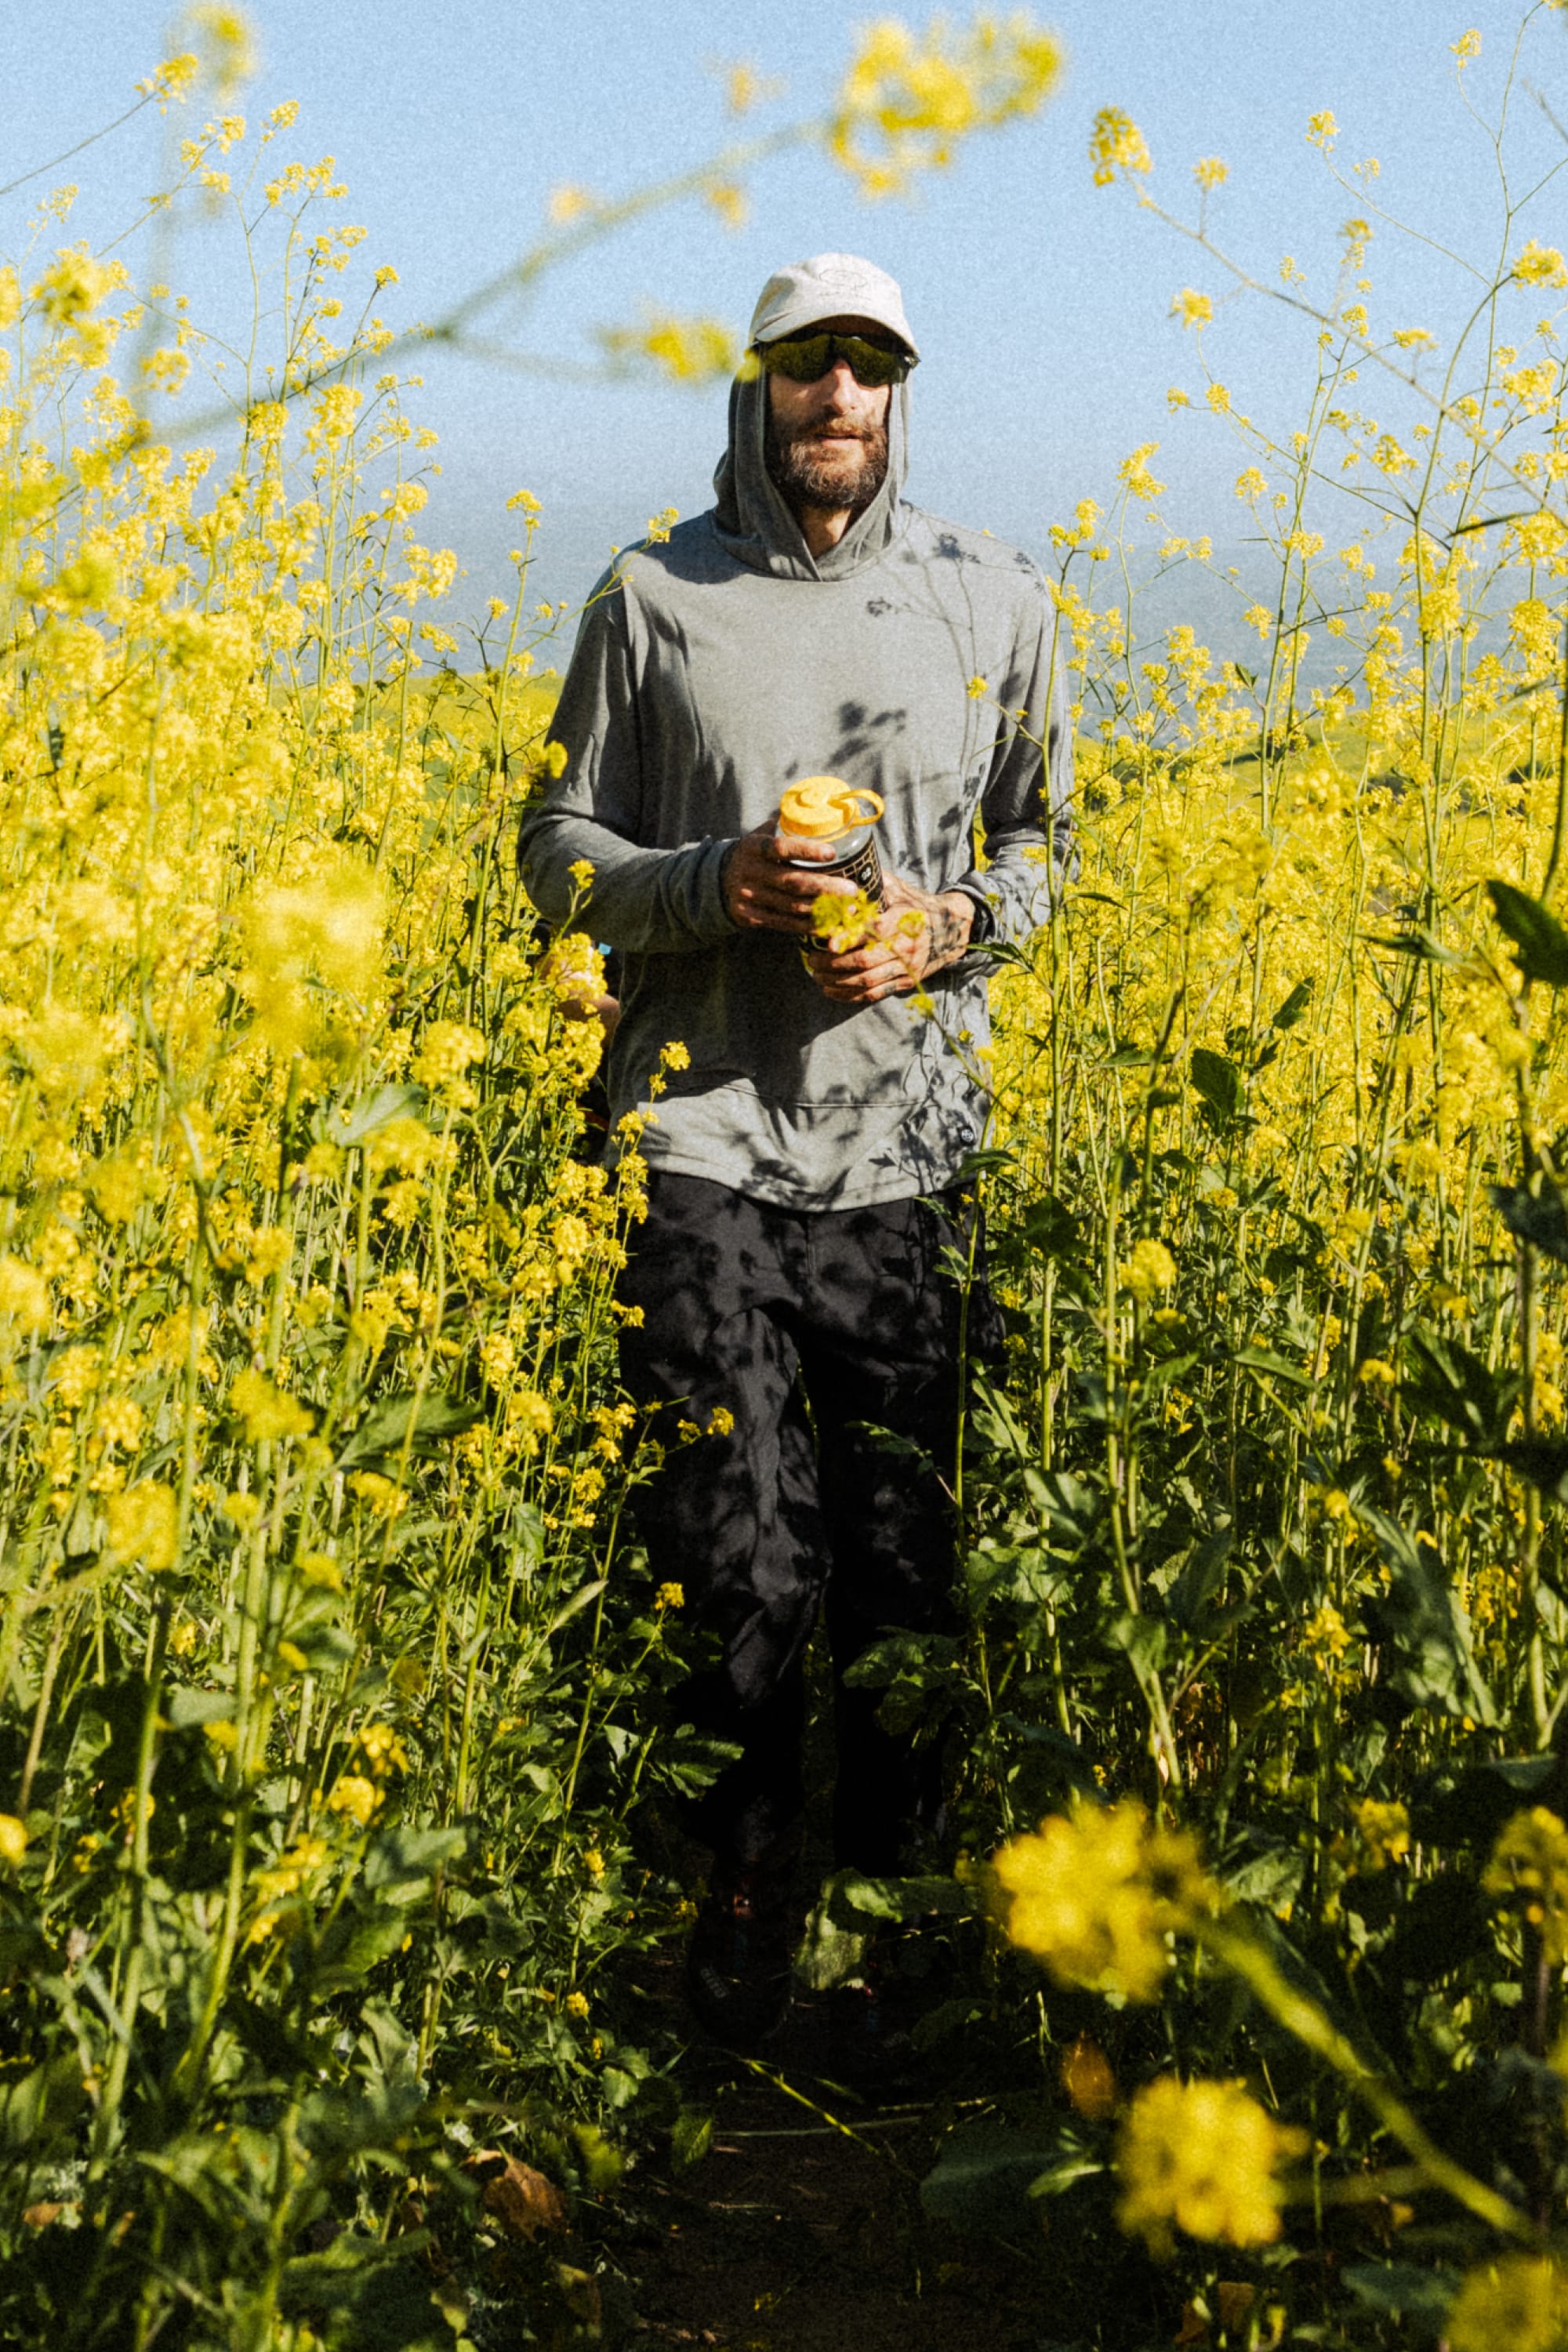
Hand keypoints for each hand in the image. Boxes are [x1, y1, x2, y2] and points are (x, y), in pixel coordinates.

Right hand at [722, 820, 854, 936]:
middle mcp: (751, 872)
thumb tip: (816, 807)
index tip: (833, 853)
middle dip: (826, 887)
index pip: (782, 848)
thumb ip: (783, 824)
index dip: (807, 851)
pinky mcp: (752, 917)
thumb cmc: (752, 855)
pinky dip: (809, 926)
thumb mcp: (759, 835)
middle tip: (852, 889)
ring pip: (792, 906)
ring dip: (824, 909)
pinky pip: (785, 924)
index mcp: (754, 848)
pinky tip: (830, 924)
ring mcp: (750, 897)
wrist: (716, 881)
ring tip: (848, 907)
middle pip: (793, 882)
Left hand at [806, 870, 974, 1005]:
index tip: (828, 943)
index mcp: (902, 920)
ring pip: (866, 982)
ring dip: (837, 982)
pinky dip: (850, 996)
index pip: (873, 932)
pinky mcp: (905, 982)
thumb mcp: (898, 889)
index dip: (848, 938)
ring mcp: (906, 968)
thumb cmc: (916, 905)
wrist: (951, 929)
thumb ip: (871, 883)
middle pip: (864, 961)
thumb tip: (840, 872)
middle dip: (833, 964)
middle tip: (812, 961)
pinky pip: (874, 995)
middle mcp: (905, 947)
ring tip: (817, 976)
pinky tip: (832, 990)